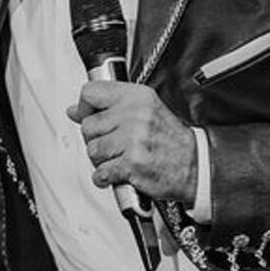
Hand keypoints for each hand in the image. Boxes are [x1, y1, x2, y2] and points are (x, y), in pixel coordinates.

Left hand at [69, 81, 198, 203]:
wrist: (195, 165)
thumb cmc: (170, 140)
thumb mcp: (144, 111)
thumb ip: (108, 108)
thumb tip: (74, 111)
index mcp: (137, 97)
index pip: (90, 92)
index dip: (85, 107)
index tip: (90, 115)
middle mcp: (134, 114)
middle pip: (87, 125)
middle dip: (96, 139)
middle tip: (114, 144)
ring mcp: (133, 139)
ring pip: (92, 150)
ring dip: (101, 160)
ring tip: (119, 158)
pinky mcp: (131, 163)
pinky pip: (100, 172)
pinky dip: (105, 177)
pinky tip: (118, 173)